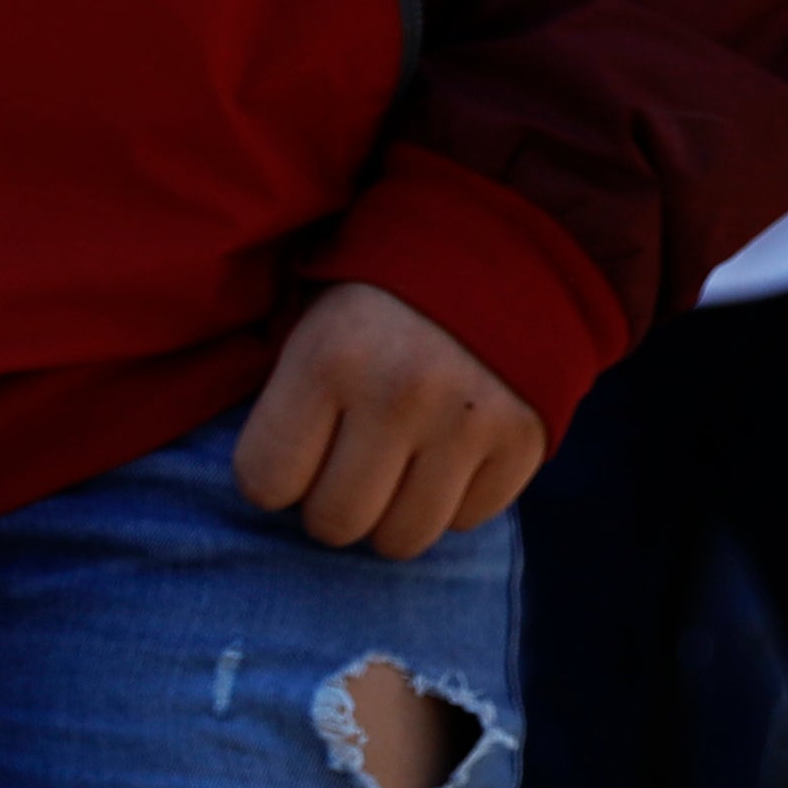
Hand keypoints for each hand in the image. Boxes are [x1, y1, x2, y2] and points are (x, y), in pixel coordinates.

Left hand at [232, 278, 545, 560]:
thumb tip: (263, 492)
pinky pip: (465, 522)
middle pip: (334, 523)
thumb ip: (285, 401)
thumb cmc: (380, 301)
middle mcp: (401, 393)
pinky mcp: (525, 441)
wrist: (504, 248)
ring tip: (394, 468)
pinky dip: (452, 502)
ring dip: (389, 516)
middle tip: (344, 467)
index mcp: (331, 358)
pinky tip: (448, 454)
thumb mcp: (313, 322)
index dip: (273, 475)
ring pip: (401, 539)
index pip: (265, 482)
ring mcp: (470, 421)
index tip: (292, 452)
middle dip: (329, 504)